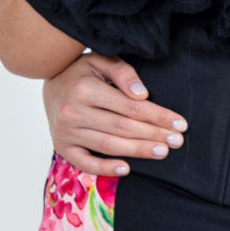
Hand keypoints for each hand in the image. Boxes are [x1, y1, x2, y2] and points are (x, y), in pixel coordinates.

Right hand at [43, 53, 187, 176]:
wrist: (50, 81)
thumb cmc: (81, 71)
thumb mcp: (102, 61)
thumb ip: (124, 73)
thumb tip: (142, 95)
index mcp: (86, 89)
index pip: (131, 107)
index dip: (158, 116)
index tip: (179, 124)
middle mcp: (74, 111)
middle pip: (123, 128)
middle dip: (153, 135)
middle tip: (177, 141)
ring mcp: (66, 131)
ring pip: (108, 145)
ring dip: (137, 151)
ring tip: (162, 152)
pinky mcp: (62, 146)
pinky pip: (85, 162)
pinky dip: (105, 169)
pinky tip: (126, 169)